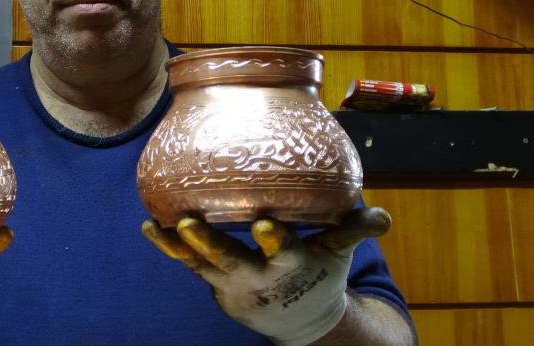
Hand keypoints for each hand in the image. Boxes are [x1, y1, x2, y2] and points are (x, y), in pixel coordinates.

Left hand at [142, 208, 390, 345]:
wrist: (296, 317)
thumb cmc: (318, 274)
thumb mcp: (338, 253)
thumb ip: (355, 231)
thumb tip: (384, 217)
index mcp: (290, 265)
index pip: (284, 252)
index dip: (274, 241)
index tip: (264, 225)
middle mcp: (256, 275)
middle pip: (230, 260)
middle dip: (210, 244)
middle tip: (190, 224)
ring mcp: (229, 281)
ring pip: (200, 263)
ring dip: (178, 246)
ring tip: (157, 226)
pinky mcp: (212, 281)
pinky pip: (186, 263)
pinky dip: (168, 247)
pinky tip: (150, 226)